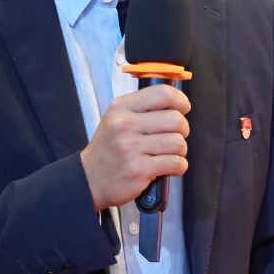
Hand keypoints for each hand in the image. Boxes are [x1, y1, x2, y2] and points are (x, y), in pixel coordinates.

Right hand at [80, 84, 190, 211]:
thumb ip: (144, 107)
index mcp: (121, 107)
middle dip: (182, 130)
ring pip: (178, 143)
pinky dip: (179, 166)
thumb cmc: (110, 148)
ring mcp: (131, 148)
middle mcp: (124, 125)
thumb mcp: (118, 118)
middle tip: (174, 136)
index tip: (183, 108)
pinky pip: (176, 163)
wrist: (89, 180)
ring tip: (168, 154)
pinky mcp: (138, 170)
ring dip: (180, 150)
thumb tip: (178, 102)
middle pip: (176, 119)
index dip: (180, 100)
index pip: (163, 94)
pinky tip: (168, 167)